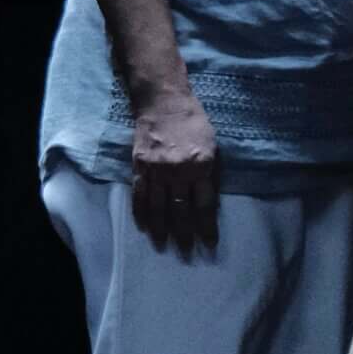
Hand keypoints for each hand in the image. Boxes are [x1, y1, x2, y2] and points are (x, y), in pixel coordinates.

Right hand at [129, 87, 221, 257]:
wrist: (163, 101)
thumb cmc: (193, 122)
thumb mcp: (213, 145)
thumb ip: (210, 173)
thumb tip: (208, 200)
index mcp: (202, 166)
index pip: (205, 205)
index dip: (206, 227)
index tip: (208, 244)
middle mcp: (179, 170)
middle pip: (181, 210)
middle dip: (184, 234)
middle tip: (185, 253)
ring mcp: (157, 169)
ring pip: (158, 206)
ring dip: (161, 228)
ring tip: (162, 245)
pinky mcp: (140, 165)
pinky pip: (139, 193)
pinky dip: (140, 211)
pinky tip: (143, 226)